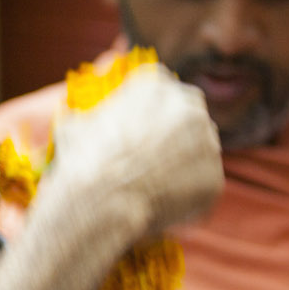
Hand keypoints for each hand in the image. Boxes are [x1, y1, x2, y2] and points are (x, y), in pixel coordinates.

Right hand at [51, 67, 222, 237]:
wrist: (100, 203)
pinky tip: (161, 206)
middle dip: (172, 134)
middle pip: (186, 115)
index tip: (134, 132)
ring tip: (151, 186)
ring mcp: (207, 141)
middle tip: (149, 159)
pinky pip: (201, 185)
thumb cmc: (81, 163)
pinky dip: (186, 196)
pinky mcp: (215, 177)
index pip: (158, 90)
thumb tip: (75, 117)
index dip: (145, 113)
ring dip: (182, 164)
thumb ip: (87, 116)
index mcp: (154, 83)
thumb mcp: (73, 125)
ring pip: (198, 150)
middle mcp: (189, 104)